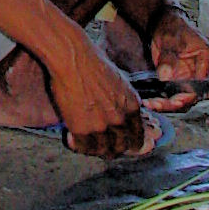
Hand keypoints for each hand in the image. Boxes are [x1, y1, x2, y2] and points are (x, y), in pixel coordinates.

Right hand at [44, 23, 157, 158]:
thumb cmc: (92, 61)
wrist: (72, 57)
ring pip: (103, 151)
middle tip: (101, 145)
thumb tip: (121, 111)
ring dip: (94, 149)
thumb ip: (123, 100)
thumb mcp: (119, 80)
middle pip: (121, 147)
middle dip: (112, 148)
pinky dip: (77, 145)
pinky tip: (71, 137)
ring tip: (85, 142)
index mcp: (132, 105)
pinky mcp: (82, 130)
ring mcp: (102, 127)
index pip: (137, 136)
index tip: (119, 142)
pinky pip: (83, 148)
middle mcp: (120, 119)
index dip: (128, 142)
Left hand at [143, 9, 208, 112]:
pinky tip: (152, 101)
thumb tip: (166, 76)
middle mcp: (204, 71)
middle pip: (193, 95)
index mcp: (208, 58)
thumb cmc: (172, 27)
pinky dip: (164, 101)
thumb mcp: (169, 40)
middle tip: (156, 104)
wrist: (164, 25)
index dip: (187, 94)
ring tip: (151, 103)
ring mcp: (193, 78)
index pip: (202, 83)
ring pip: (185, 100)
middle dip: (174, 103)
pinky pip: (176, 97)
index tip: (173, 100)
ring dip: (168, 105)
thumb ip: (168, 58)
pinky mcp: (183, 82)